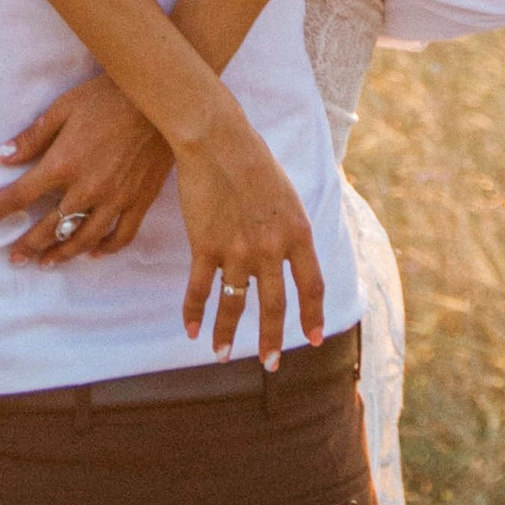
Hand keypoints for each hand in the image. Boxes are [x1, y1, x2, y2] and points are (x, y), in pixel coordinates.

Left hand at [0, 75, 171, 260]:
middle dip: (27, 245)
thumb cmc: (108, 97)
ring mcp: (116, 199)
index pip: (20, 197)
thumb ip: (32, 138)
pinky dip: (105, 248)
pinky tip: (93, 253)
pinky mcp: (140, 201)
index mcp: (63, 165)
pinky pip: (121, 236)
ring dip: (62, 254)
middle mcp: (87, 189)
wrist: (160, 98)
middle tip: (14, 257)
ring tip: (47, 263)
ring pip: (83, 239)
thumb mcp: (63, 109)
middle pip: (50, 227)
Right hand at [173, 108, 325, 366]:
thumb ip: (292, 228)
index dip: (312, 316)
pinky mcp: (205, 245)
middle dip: (271, 340)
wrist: (218, 139)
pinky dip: (195, 313)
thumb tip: (294, 251)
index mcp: (298, 233)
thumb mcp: (288, 193)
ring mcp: (237, 249)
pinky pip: (201, 290)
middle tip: (270, 365)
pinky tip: (192, 331)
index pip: (312, 286)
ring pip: (235, 305)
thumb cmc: (253, 159)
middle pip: (274, 306)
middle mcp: (271, 248)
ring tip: (222, 357)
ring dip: (228, 334)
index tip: (312, 340)